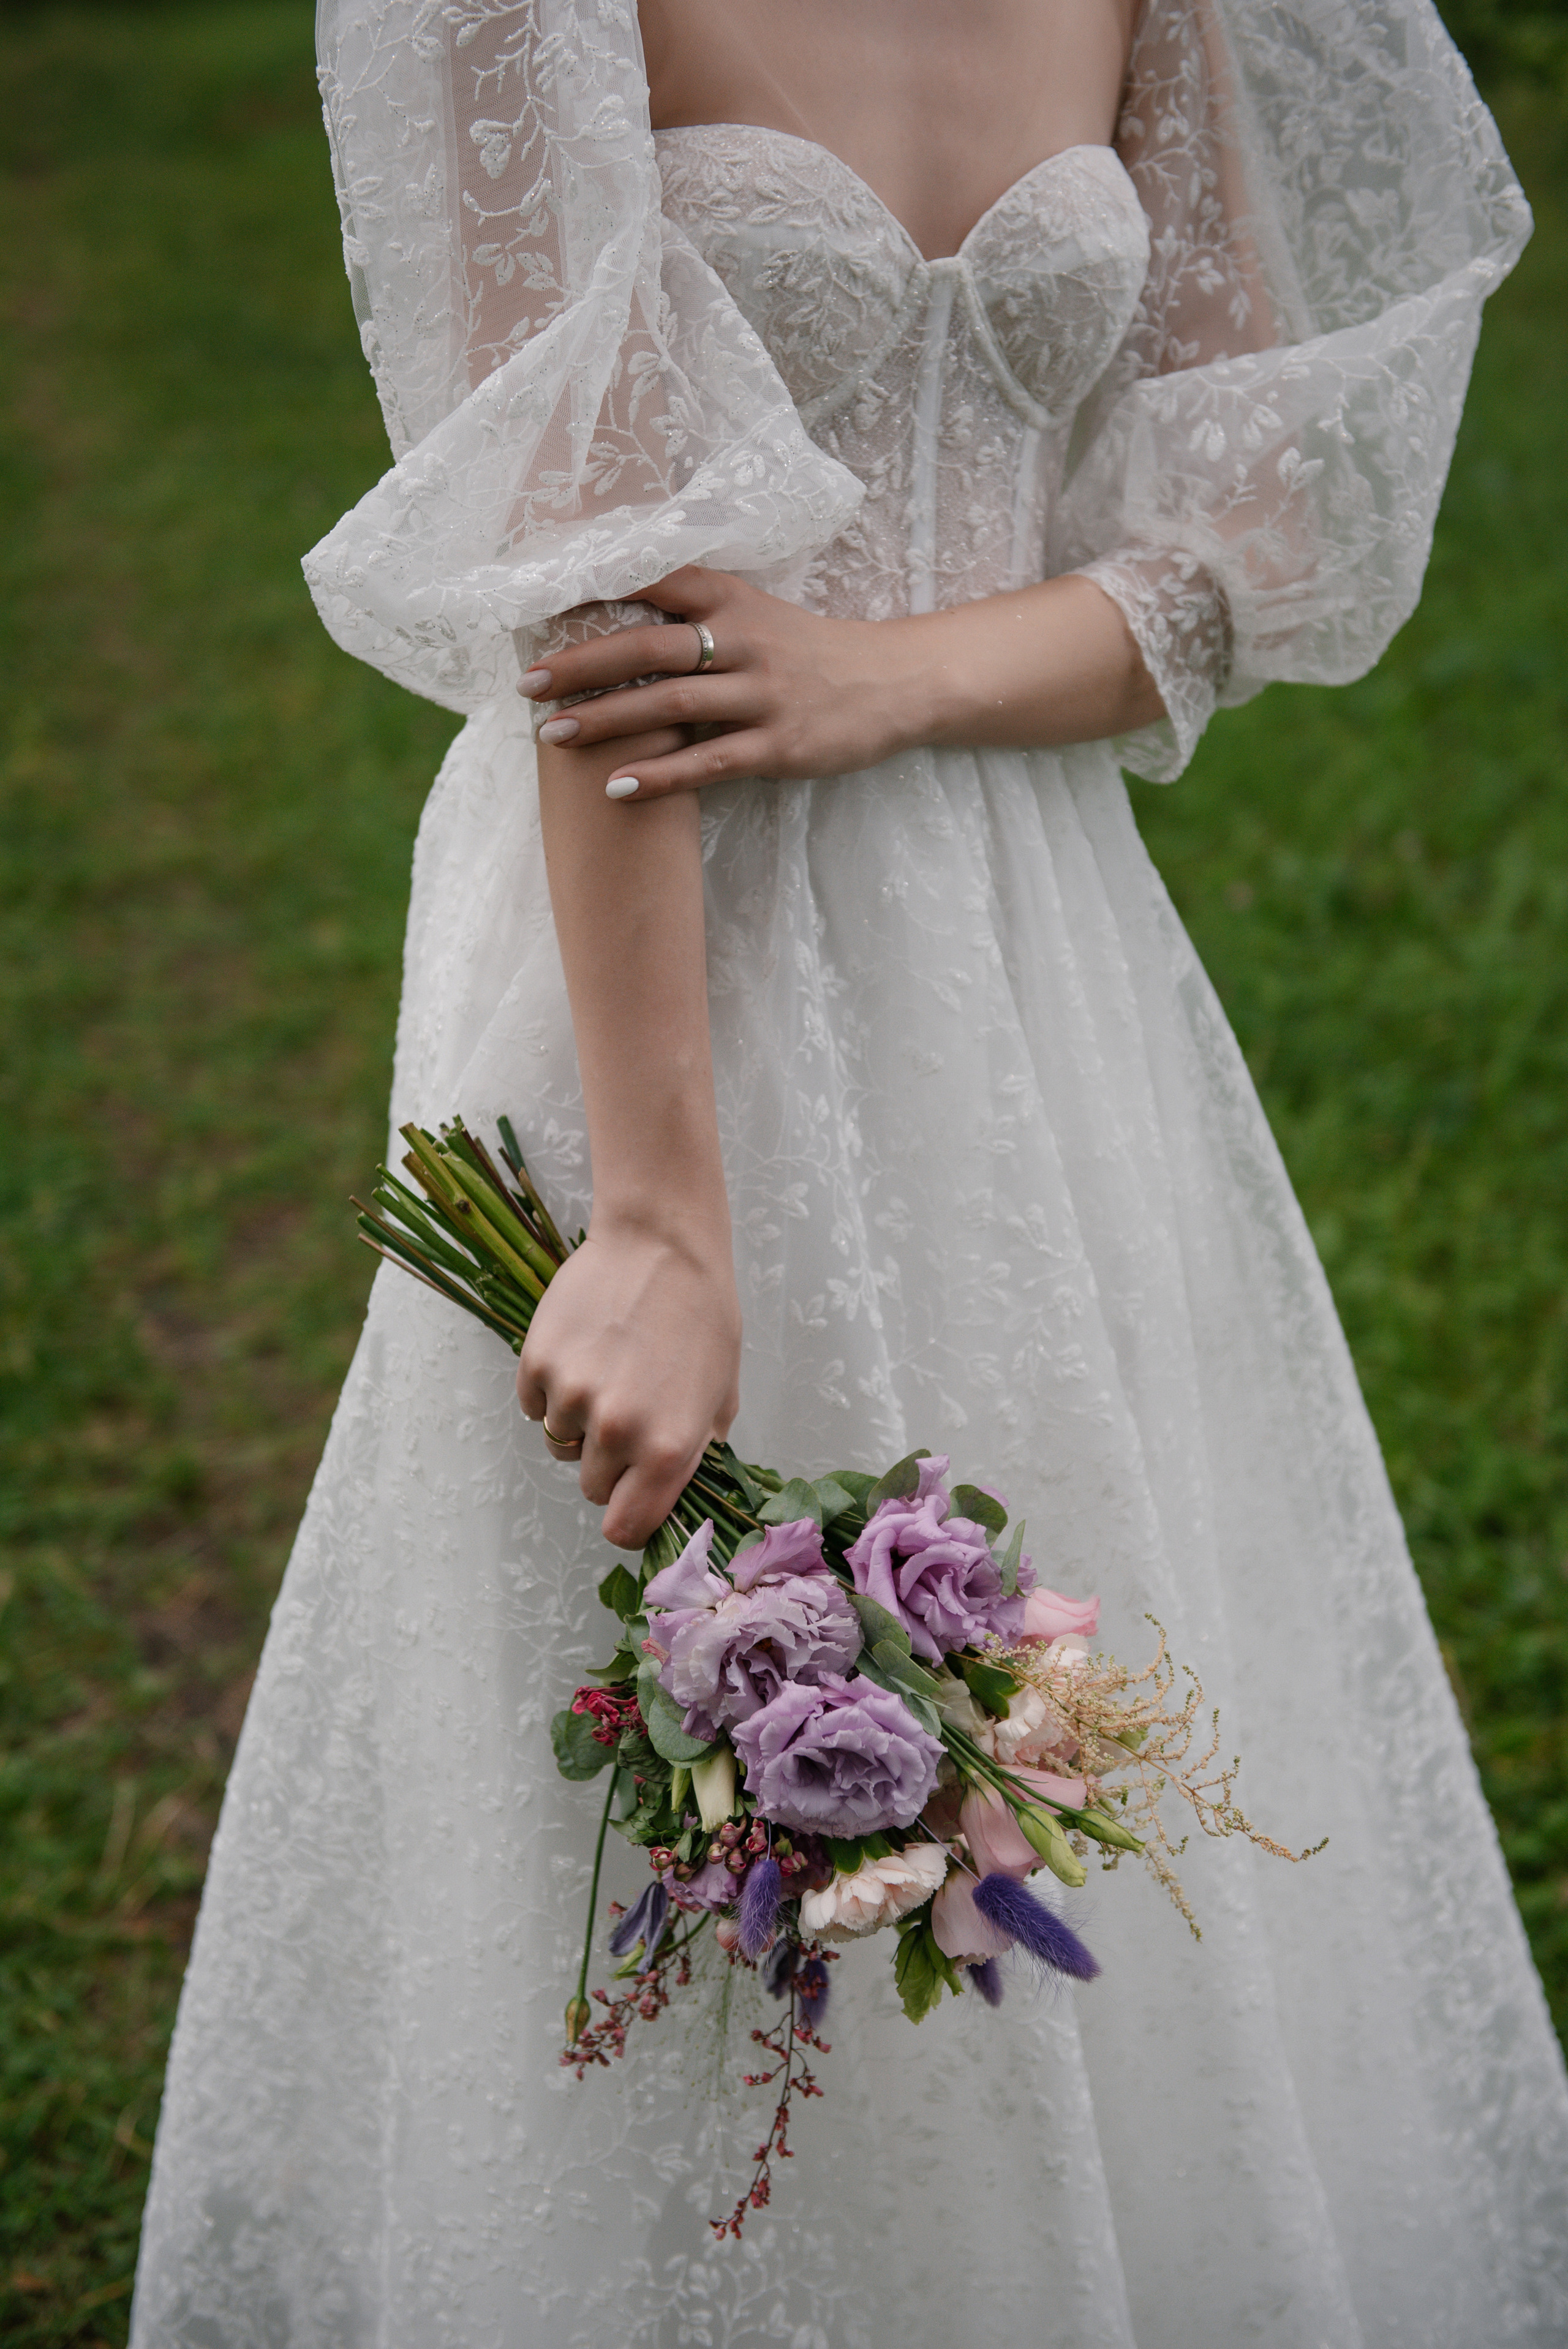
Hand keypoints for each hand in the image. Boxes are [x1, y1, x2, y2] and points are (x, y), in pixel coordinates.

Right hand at [516, 1214, 741, 1549]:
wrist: (661, 1242)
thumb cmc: (702, 1315)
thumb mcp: (722, 1394)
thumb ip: (696, 1452)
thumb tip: (672, 1492)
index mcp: (668, 1449)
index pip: (625, 1529)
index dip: (627, 1519)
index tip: (630, 1500)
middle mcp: (617, 1432)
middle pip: (592, 1486)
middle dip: (608, 1462)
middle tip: (629, 1412)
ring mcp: (572, 1397)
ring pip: (561, 1444)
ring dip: (579, 1422)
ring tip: (609, 1371)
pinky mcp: (537, 1363)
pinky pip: (536, 1405)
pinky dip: (552, 1389)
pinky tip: (583, 1351)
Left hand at [518, 565, 924, 799]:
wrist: (896, 683)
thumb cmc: (813, 651)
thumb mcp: (759, 613)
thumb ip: (699, 610)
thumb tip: (619, 613)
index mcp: (733, 599)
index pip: (655, 582)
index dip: (596, 589)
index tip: (539, 605)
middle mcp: (744, 640)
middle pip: (648, 645)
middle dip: (582, 665)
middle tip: (527, 685)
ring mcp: (763, 694)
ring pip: (670, 703)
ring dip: (607, 720)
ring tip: (553, 736)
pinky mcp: (780, 744)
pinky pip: (707, 761)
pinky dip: (659, 775)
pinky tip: (616, 788)